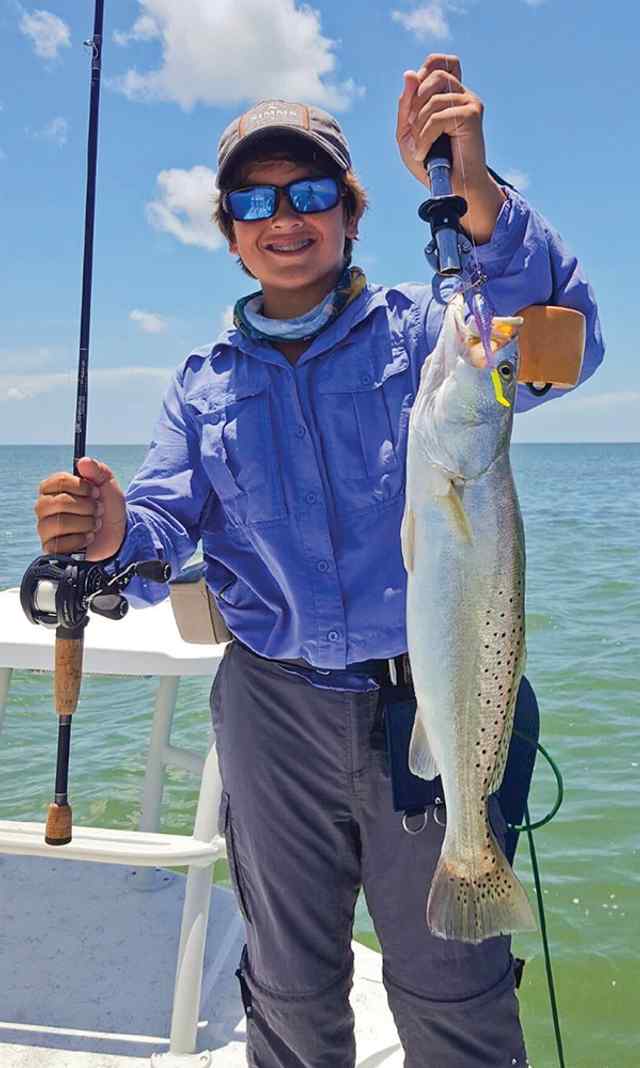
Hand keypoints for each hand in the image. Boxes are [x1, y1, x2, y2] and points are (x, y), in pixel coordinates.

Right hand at [35, 456, 125, 560]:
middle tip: (98, 510)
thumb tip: (83, 461)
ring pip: (59, 523)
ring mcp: (45, 528)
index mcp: (53, 488)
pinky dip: (81, 540)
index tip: (97, 492)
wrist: (117, 534)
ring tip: (95, 524)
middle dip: (86, 507)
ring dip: (85, 523)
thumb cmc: (107, 507)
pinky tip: (88, 538)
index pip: (58, 482)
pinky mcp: (50, 548)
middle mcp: (44, 507)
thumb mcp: (108, 485)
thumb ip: (98, 471)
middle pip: (58, 503)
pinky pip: (60, 545)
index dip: (81, 487)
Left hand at [396, 53, 505, 242]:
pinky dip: (424, 137)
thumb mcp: (408, 132)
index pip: (439, 61)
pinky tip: (424, 153)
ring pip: (433, 98)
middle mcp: (462, 93)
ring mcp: (470, 102)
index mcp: (449, 93)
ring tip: (419, 148)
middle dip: (415, 102)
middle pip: (434, 74)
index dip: (423, 73)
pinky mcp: (472, 115)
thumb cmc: (431, 162)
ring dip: (418, 126)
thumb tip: (409, 73)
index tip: (414, 102)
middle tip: (412, 130)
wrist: (450, 187)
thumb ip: (406, 105)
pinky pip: (438, 117)